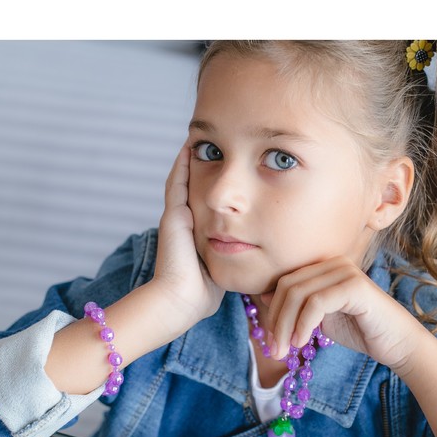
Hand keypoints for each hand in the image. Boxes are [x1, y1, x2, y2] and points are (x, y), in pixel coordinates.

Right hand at [152, 144, 224, 331]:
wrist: (181, 300)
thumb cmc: (205, 292)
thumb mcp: (225, 267)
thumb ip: (237, 257)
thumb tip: (264, 257)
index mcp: (198, 230)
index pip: (209, 199)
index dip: (217, 180)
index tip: (232, 162)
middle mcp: (186, 219)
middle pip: (197, 183)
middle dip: (208, 163)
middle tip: (218, 140)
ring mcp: (177, 216)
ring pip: (186, 178)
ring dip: (194, 157)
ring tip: (202, 136)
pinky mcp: (172, 215)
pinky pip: (178, 183)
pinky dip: (183, 164)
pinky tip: (191, 146)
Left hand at [263, 257, 425, 374]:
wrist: (397, 344)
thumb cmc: (360, 331)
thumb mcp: (319, 318)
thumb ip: (297, 306)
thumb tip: (264, 296)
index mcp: (325, 267)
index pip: (285, 282)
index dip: (272, 311)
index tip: (269, 341)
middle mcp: (334, 263)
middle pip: (288, 286)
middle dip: (275, 321)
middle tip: (273, 350)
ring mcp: (345, 271)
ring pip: (298, 294)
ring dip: (285, 326)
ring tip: (284, 351)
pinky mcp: (355, 286)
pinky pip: (317, 302)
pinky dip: (303, 324)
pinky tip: (301, 342)